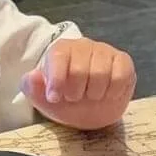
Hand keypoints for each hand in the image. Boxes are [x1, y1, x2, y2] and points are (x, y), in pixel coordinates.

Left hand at [20, 38, 135, 131]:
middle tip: (74, 97)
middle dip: (75, 92)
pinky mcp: (123, 61)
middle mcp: (83, 46)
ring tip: (90, 96)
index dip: (56, 80)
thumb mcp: (42, 98)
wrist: (88, 110)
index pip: (59, 57)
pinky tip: (107, 94)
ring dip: (94, 93)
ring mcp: (105, 52)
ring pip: (101, 74)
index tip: (54, 98)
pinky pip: (121, 75)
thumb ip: (32, 87)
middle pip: (80, 70)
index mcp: (61, 50)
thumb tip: (33, 76)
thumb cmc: (64, 99)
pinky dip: (113, 91)